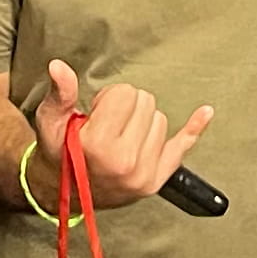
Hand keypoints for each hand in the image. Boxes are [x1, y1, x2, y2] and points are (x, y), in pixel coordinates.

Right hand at [33, 58, 213, 210]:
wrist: (63, 191)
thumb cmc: (58, 152)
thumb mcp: (51, 120)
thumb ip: (61, 92)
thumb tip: (59, 66)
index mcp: (99, 146)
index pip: (125, 95)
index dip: (109, 99)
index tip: (96, 114)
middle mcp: (126, 163)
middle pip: (146, 103)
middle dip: (127, 107)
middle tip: (106, 124)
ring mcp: (145, 174)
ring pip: (161, 120)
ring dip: (142, 122)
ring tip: (119, 137)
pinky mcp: (156, 180)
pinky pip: (183, 147)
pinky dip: (194, 129)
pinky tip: (205, 113)